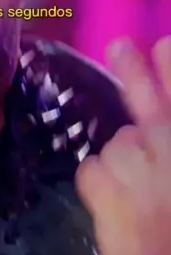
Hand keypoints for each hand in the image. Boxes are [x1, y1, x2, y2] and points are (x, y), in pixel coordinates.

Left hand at [76, 36, 170, 254]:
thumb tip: (160, 85)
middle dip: (134, 70)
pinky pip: (92, 170)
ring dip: (123, 166)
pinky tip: (120, 209)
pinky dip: (98, 187)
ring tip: (142, 201)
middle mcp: (166, 140)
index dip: (169, 65)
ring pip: (114, 144)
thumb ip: (165, 119)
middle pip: (144, 98)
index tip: (163, 45)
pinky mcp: (105, 184)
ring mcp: (136, 161)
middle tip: (120, 47)